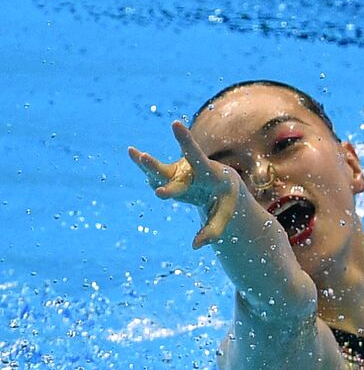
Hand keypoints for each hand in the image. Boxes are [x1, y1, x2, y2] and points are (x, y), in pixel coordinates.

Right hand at [129, 121, 241, 248]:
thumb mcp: (226, 213)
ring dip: (146, 164)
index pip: (197, 157)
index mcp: (211, 174)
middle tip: (143, 157)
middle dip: (157, 167)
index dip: (185, 141)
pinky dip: (148, 172)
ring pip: (160, 171)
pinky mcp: (169, 176)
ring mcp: (179, 172)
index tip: (174, 124)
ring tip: (131, 151)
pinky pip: (155, 176)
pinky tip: (134, 154)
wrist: (220, 184)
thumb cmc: (225, 198)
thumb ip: (214, 230)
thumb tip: (196, 246)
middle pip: (174, 171)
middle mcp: (193, 171)